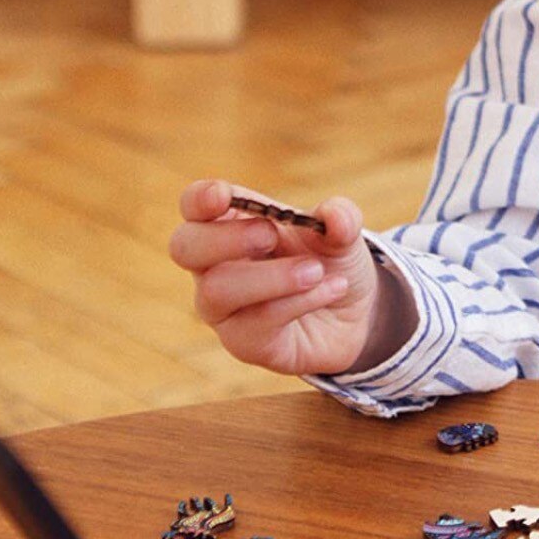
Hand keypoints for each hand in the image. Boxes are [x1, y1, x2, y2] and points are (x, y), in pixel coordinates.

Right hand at [170, 179, 394, 376]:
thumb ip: (340, 217)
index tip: (222, 196)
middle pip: (185, 247)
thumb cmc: (330, 261)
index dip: (200, 199)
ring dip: (272, 276)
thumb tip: (332, 215)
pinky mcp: (245, 342)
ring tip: (316, 270)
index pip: (194, 206)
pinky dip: (300, 301)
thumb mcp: (342, 233)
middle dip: (226, 238)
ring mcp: (224, 308)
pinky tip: (333, 289)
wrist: (353, 312)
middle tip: (270, 236)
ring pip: (217, 290)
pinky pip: (257, 322)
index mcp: (231, 224)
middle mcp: (215, 266)